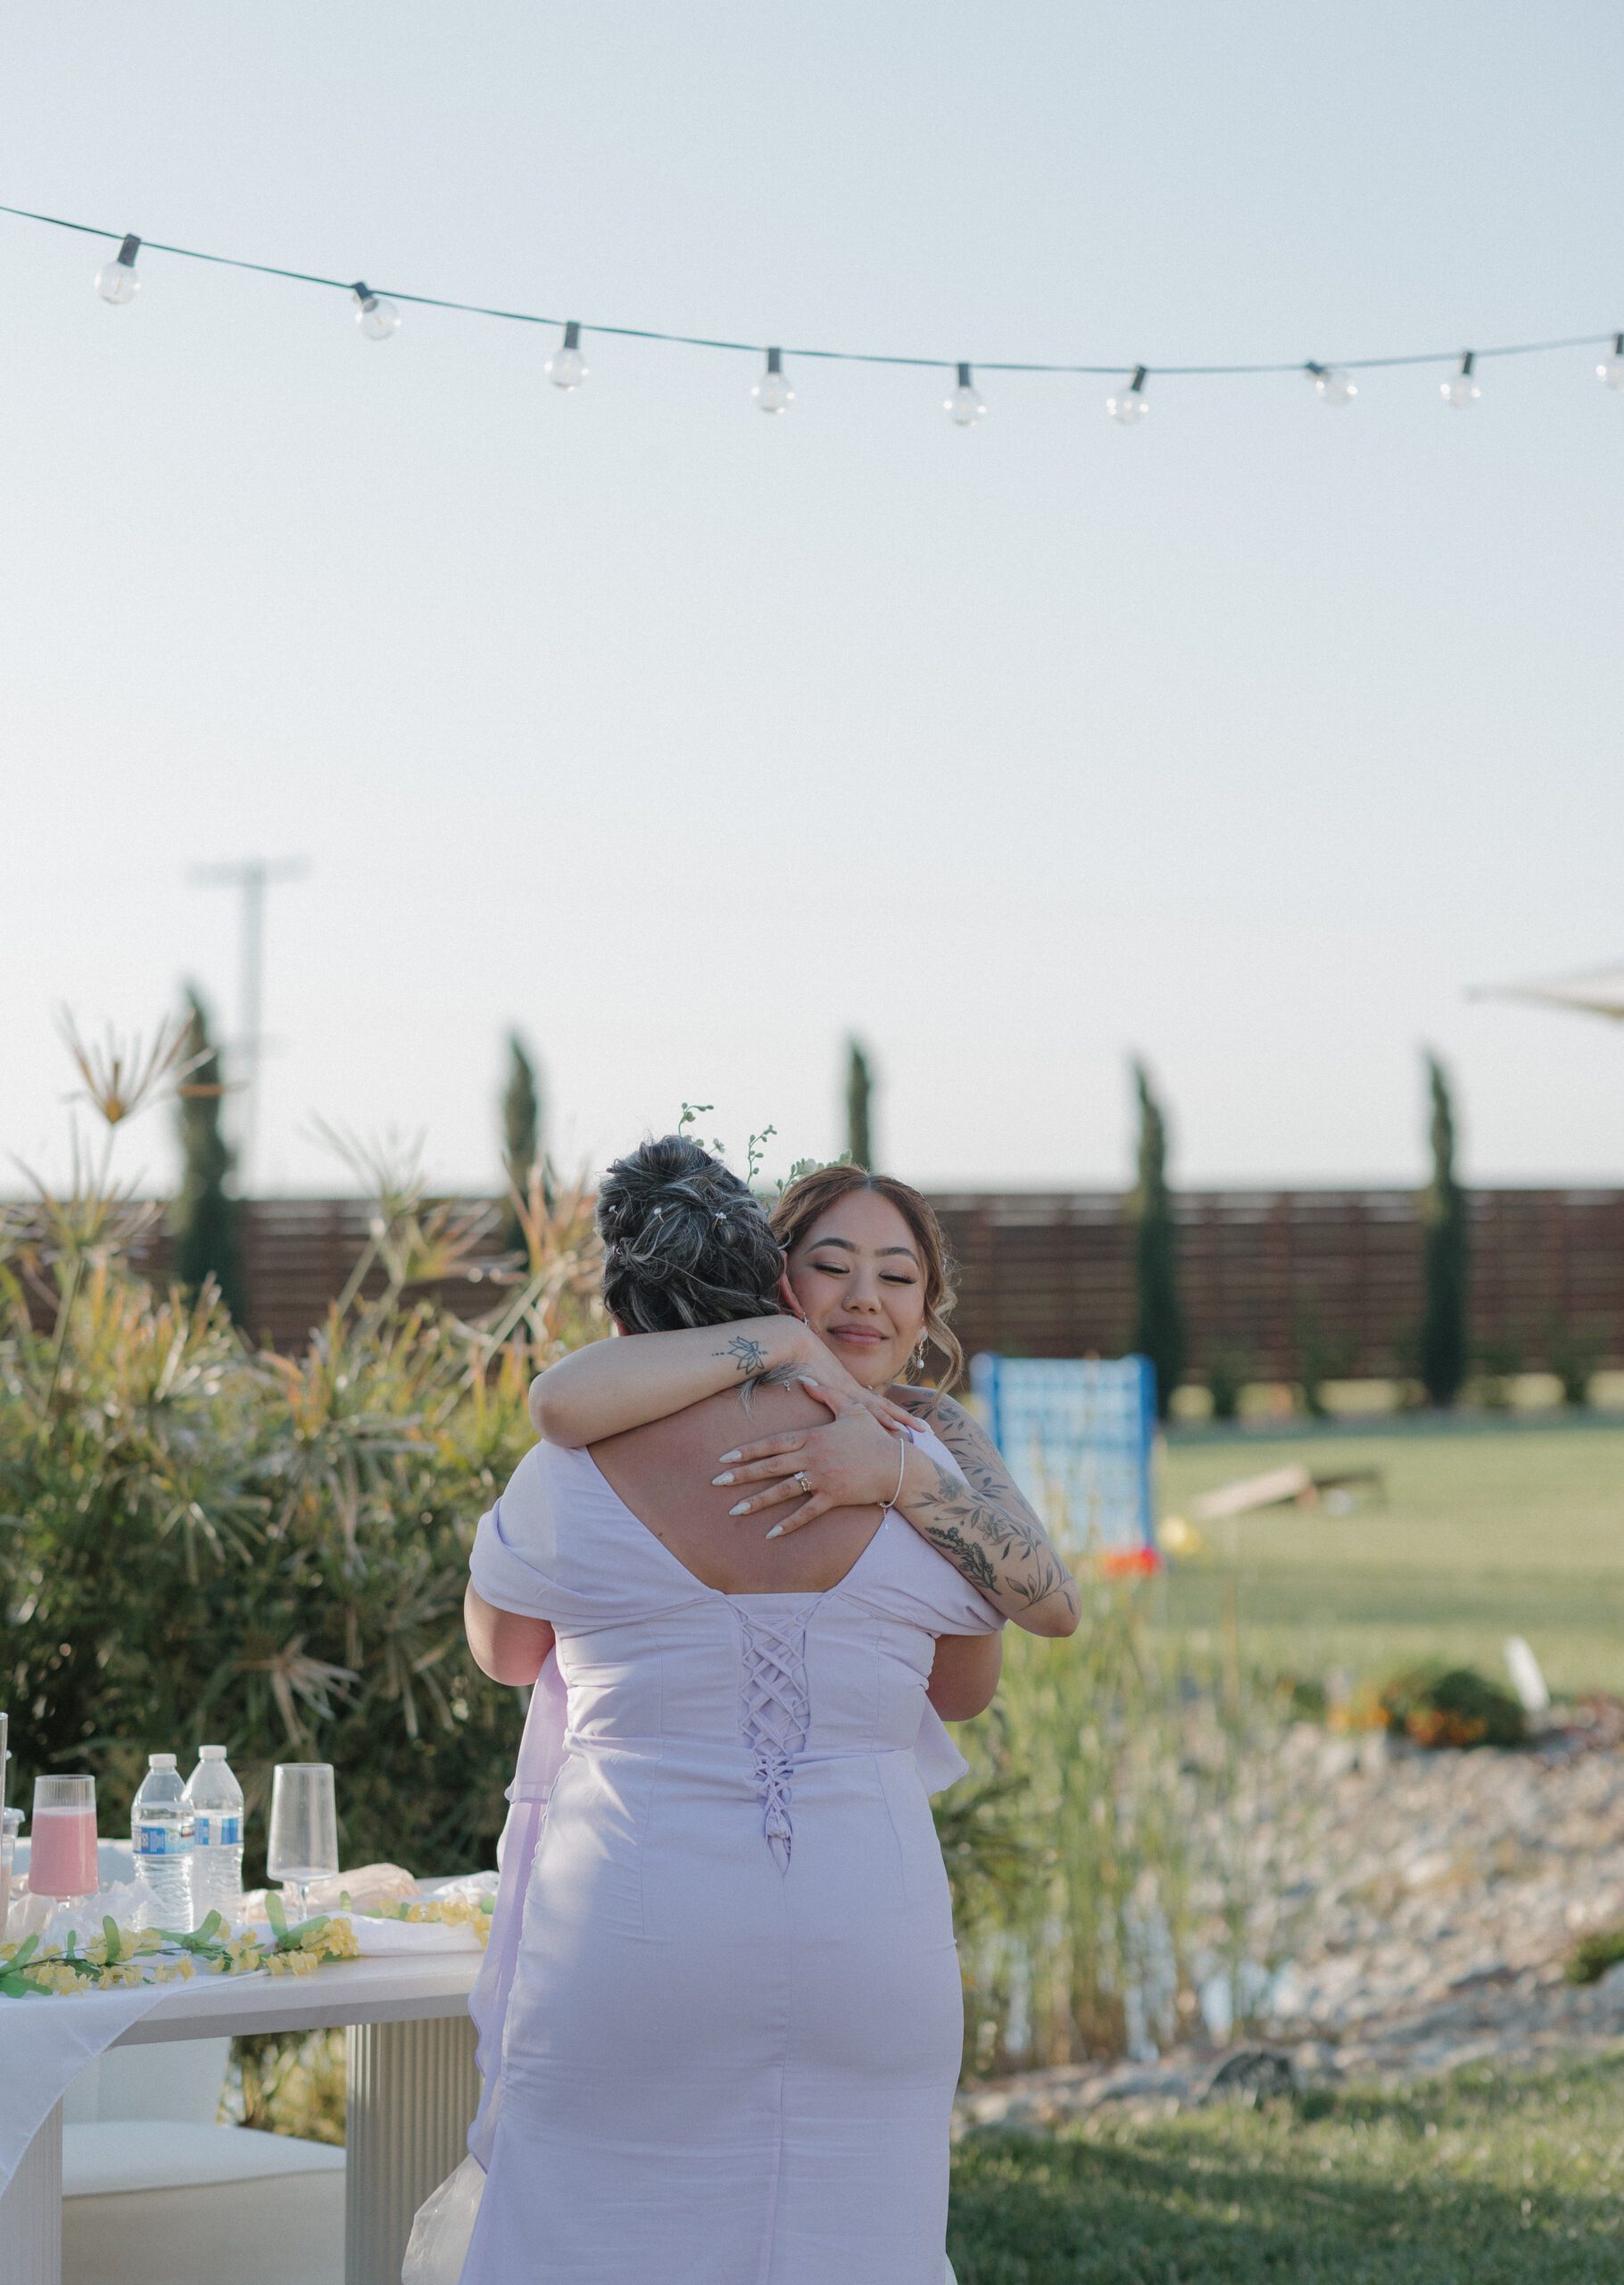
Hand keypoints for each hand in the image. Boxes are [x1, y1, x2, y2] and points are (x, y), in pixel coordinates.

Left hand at [714, 1382, 912, 1536]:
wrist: (897, 1464)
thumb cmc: (873, 1437)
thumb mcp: (852, 1409)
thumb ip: (826, 1395)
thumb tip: (806, 1380)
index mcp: (812, 1437)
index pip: (773, 1443)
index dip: (748, 1450)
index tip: (725, 1458)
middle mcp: (812, 1457)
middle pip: (770, 1467)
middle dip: (741, 1475)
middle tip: (716, 1482)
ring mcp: (821, 1478)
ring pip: (783, 1491)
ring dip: (757, 1501)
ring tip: (735, 1510)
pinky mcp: (832, 1497)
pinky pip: (806, 1513)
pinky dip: (788, 1524)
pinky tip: (771, 1533)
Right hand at [781, 1328, 916, 1437]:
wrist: (795, 1343)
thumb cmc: (797, 1361)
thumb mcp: (808, 1384)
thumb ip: (813, 1392)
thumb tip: (809, 1398)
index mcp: (848, 1389)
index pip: (874, 1405)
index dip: (891, 1415)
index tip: (905, 1425)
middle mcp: (853, 1390)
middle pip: (884, 1408)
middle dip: (904, 1420)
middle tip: (926, 1431)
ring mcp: (849, 1390)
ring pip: (881, 1409)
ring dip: (901, 1421)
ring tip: (921, 1432)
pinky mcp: (843, 1391)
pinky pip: (867, 1408)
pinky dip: (882, 1419)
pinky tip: (897, 1428)